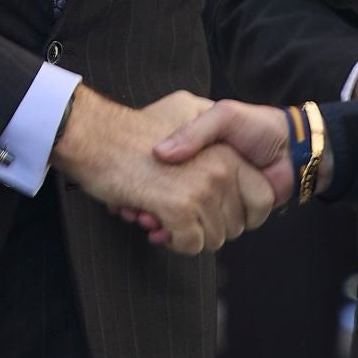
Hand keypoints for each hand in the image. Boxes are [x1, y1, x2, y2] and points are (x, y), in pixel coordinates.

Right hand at [51, 89, 274, 255]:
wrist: (93, 133)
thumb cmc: (133, 130)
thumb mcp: (184, 112)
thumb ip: (213, 137)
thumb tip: (230, 176)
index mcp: (226, 150)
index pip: (263, 199)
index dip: (243, 214)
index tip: (217, 212)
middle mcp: (220, 167)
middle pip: (236, 225)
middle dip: (209, 227)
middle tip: (179, 213)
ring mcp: (201, 187)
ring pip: (214, 239)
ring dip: (188, 236)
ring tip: (162, 215)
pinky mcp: (178, 206)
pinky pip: (191, 244)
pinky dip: (175, 243)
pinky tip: (156, 225)